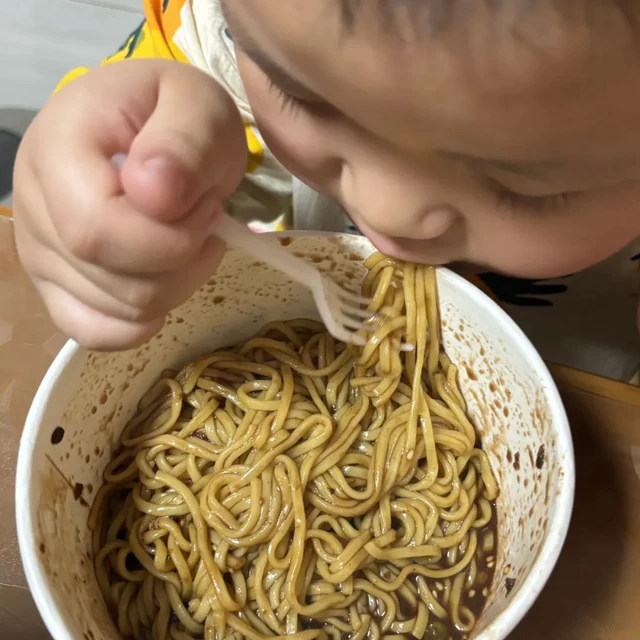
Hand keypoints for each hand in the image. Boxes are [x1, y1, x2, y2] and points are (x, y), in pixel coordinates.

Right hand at [13, 59, 246, 349]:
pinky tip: (166, 281)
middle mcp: (32, 203)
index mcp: (57, 146)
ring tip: (185, 236)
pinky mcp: (56, 284)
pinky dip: (143, 320)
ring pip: (118, 310)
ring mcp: (39, 249)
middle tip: (204, 220)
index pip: (97, 230)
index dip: (169, 237)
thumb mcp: (198, 108)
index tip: (208, 208)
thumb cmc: (177, 114)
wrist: (153, 127)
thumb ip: (183, 144)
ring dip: (176, 283)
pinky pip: (96, 331)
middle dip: (182, 261)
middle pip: (112, 280)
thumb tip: (153, 195)